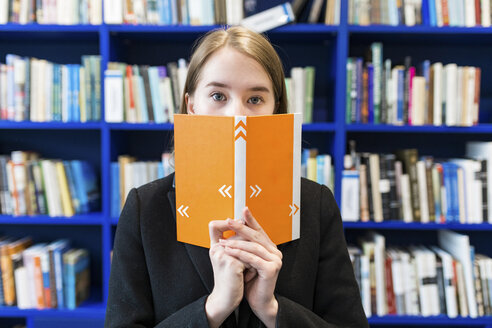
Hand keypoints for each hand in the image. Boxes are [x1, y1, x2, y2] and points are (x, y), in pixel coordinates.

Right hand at [205, 219, 245, 327]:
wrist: (226, 300)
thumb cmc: (230, 280)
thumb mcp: (230, 259)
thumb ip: (234, 245)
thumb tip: (247, 229)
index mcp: (214, 247)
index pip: (214, 225)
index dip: (225, 222)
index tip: (239, 223)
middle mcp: (216, 249)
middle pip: (237, 234)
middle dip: (249, 245)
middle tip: (251, 257)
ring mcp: (223, 256)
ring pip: (246, 246)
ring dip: (252, 257)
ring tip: (251, 267)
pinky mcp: (232, 264)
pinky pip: (249, 258)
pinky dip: (252, 267)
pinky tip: (249, 275)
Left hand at [220, 207, 281, 327]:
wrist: (258, 302)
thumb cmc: (251, 281)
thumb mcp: (247, 260)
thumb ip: (245, 247)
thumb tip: (235, 228)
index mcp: (271, 248)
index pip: (260, 231)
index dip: (251, 220)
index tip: (243, 209)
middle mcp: (276, 252)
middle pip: (256, 236)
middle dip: (241, 227)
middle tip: (228, 220)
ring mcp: (276, 260)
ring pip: (253, 247)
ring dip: (236, 242)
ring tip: (223, 240)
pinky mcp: (271, 269)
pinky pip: (252, 258)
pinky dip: (239, 253)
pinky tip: (229, 251)